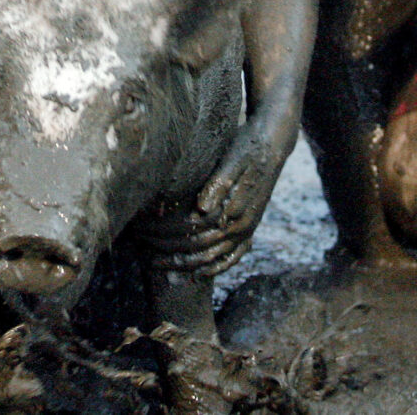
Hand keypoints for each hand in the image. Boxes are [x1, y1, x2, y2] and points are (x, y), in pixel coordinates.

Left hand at [139, 110, 291, 274]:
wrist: (273, 143)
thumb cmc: (247, 147)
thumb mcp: (233, 160)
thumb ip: (219, 185)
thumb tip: (202, 209)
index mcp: (235, 210)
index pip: (193, 231)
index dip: (165, 234)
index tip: (143, 231)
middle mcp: (242, 226)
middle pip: (200, 248)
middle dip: (169, 250)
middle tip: (142, 246)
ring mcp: (247, 230)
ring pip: (213, 258)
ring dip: (185, 264)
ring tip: (158, 263)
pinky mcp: (249, 229)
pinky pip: (232, 258)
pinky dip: (214, 268)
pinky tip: (196, 273)